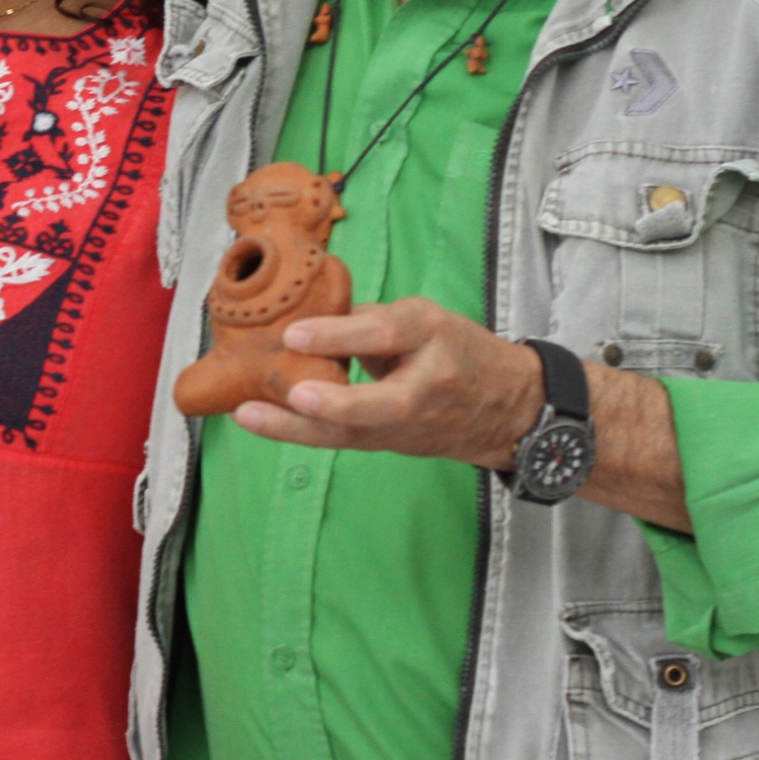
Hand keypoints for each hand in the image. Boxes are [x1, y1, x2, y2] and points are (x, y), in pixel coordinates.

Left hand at [230, 297, 544, 468]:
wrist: (509, 407)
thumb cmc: (457, 350)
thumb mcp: (424, 320)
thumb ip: (368, 320)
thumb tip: (306, 315)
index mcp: (433, 334)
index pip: (388, 333)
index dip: (341, 335)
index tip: (295, 333)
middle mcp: (427, 383)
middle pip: (384, 401)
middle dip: (336, 402)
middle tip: (294, 394)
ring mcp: (412, 422)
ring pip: (355, 432)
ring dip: (297, 427)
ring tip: (248, 414)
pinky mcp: (395, 444)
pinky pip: (345, 440)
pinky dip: (300, 433)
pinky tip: (259, 421)